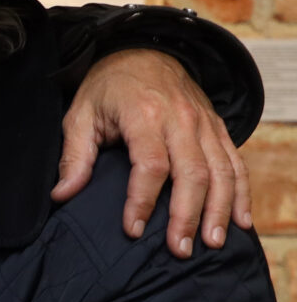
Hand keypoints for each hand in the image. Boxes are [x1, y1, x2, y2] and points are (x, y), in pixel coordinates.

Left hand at [58, 48, 250, 257]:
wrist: (143, 51)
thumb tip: (62, 195)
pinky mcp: (217, 128)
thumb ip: (74, 156)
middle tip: (180, 250)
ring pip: (221, 171)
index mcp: (144, 115)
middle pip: (192, 173)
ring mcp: (204, 124)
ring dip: (219, 210)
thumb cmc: (107, 88)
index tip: (133, 231)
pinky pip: (235, 163)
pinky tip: (240, 221)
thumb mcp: (80, 114)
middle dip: (187, 215)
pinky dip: (240, 193)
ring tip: (212, 243)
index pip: (150, 165)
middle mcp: (181, 119)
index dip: (142, 201)